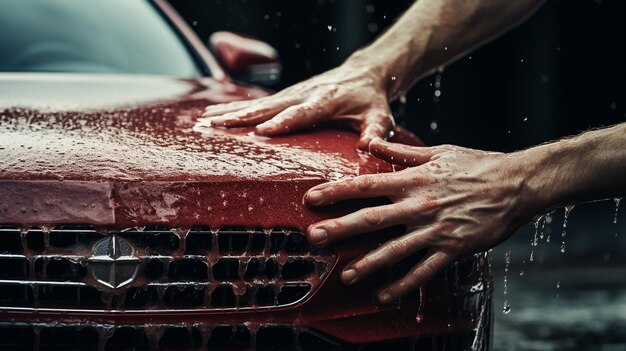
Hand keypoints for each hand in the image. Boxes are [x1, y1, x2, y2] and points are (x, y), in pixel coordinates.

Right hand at [201, 65, 393, 149]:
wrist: (362, 74)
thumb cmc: (370, 100)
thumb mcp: (380, 116)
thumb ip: (376, 131)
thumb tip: (369, 147)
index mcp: (326, 100)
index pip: (301, 113)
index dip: (282, 122)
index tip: (261, 132)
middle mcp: (304, 94)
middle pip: (270, 106)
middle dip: (243, 116)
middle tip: (218, 125)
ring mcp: (292, 93)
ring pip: (257, 103)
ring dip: (231, 111)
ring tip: (206, 121)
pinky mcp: (285, 95)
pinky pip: (256, 102)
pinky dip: (234, 107)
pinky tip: (213, 113)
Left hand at [304, 138, 535, 303]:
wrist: (516, 183)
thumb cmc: (476, 165)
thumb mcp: (437, 152)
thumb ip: (400, 153)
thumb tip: (370, 143)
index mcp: (413, 179)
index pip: (366, 185)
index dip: (336, 191)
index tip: (311, 198)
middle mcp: (419, 204)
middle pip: (372, 218)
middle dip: (340, 228)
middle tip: (314, 239)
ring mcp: (435, 228)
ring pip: (395, 249)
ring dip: (368, 264)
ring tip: (346, 276)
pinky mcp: (452, 248)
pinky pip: (424, 270)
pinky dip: (403, 285)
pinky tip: (384, 296)